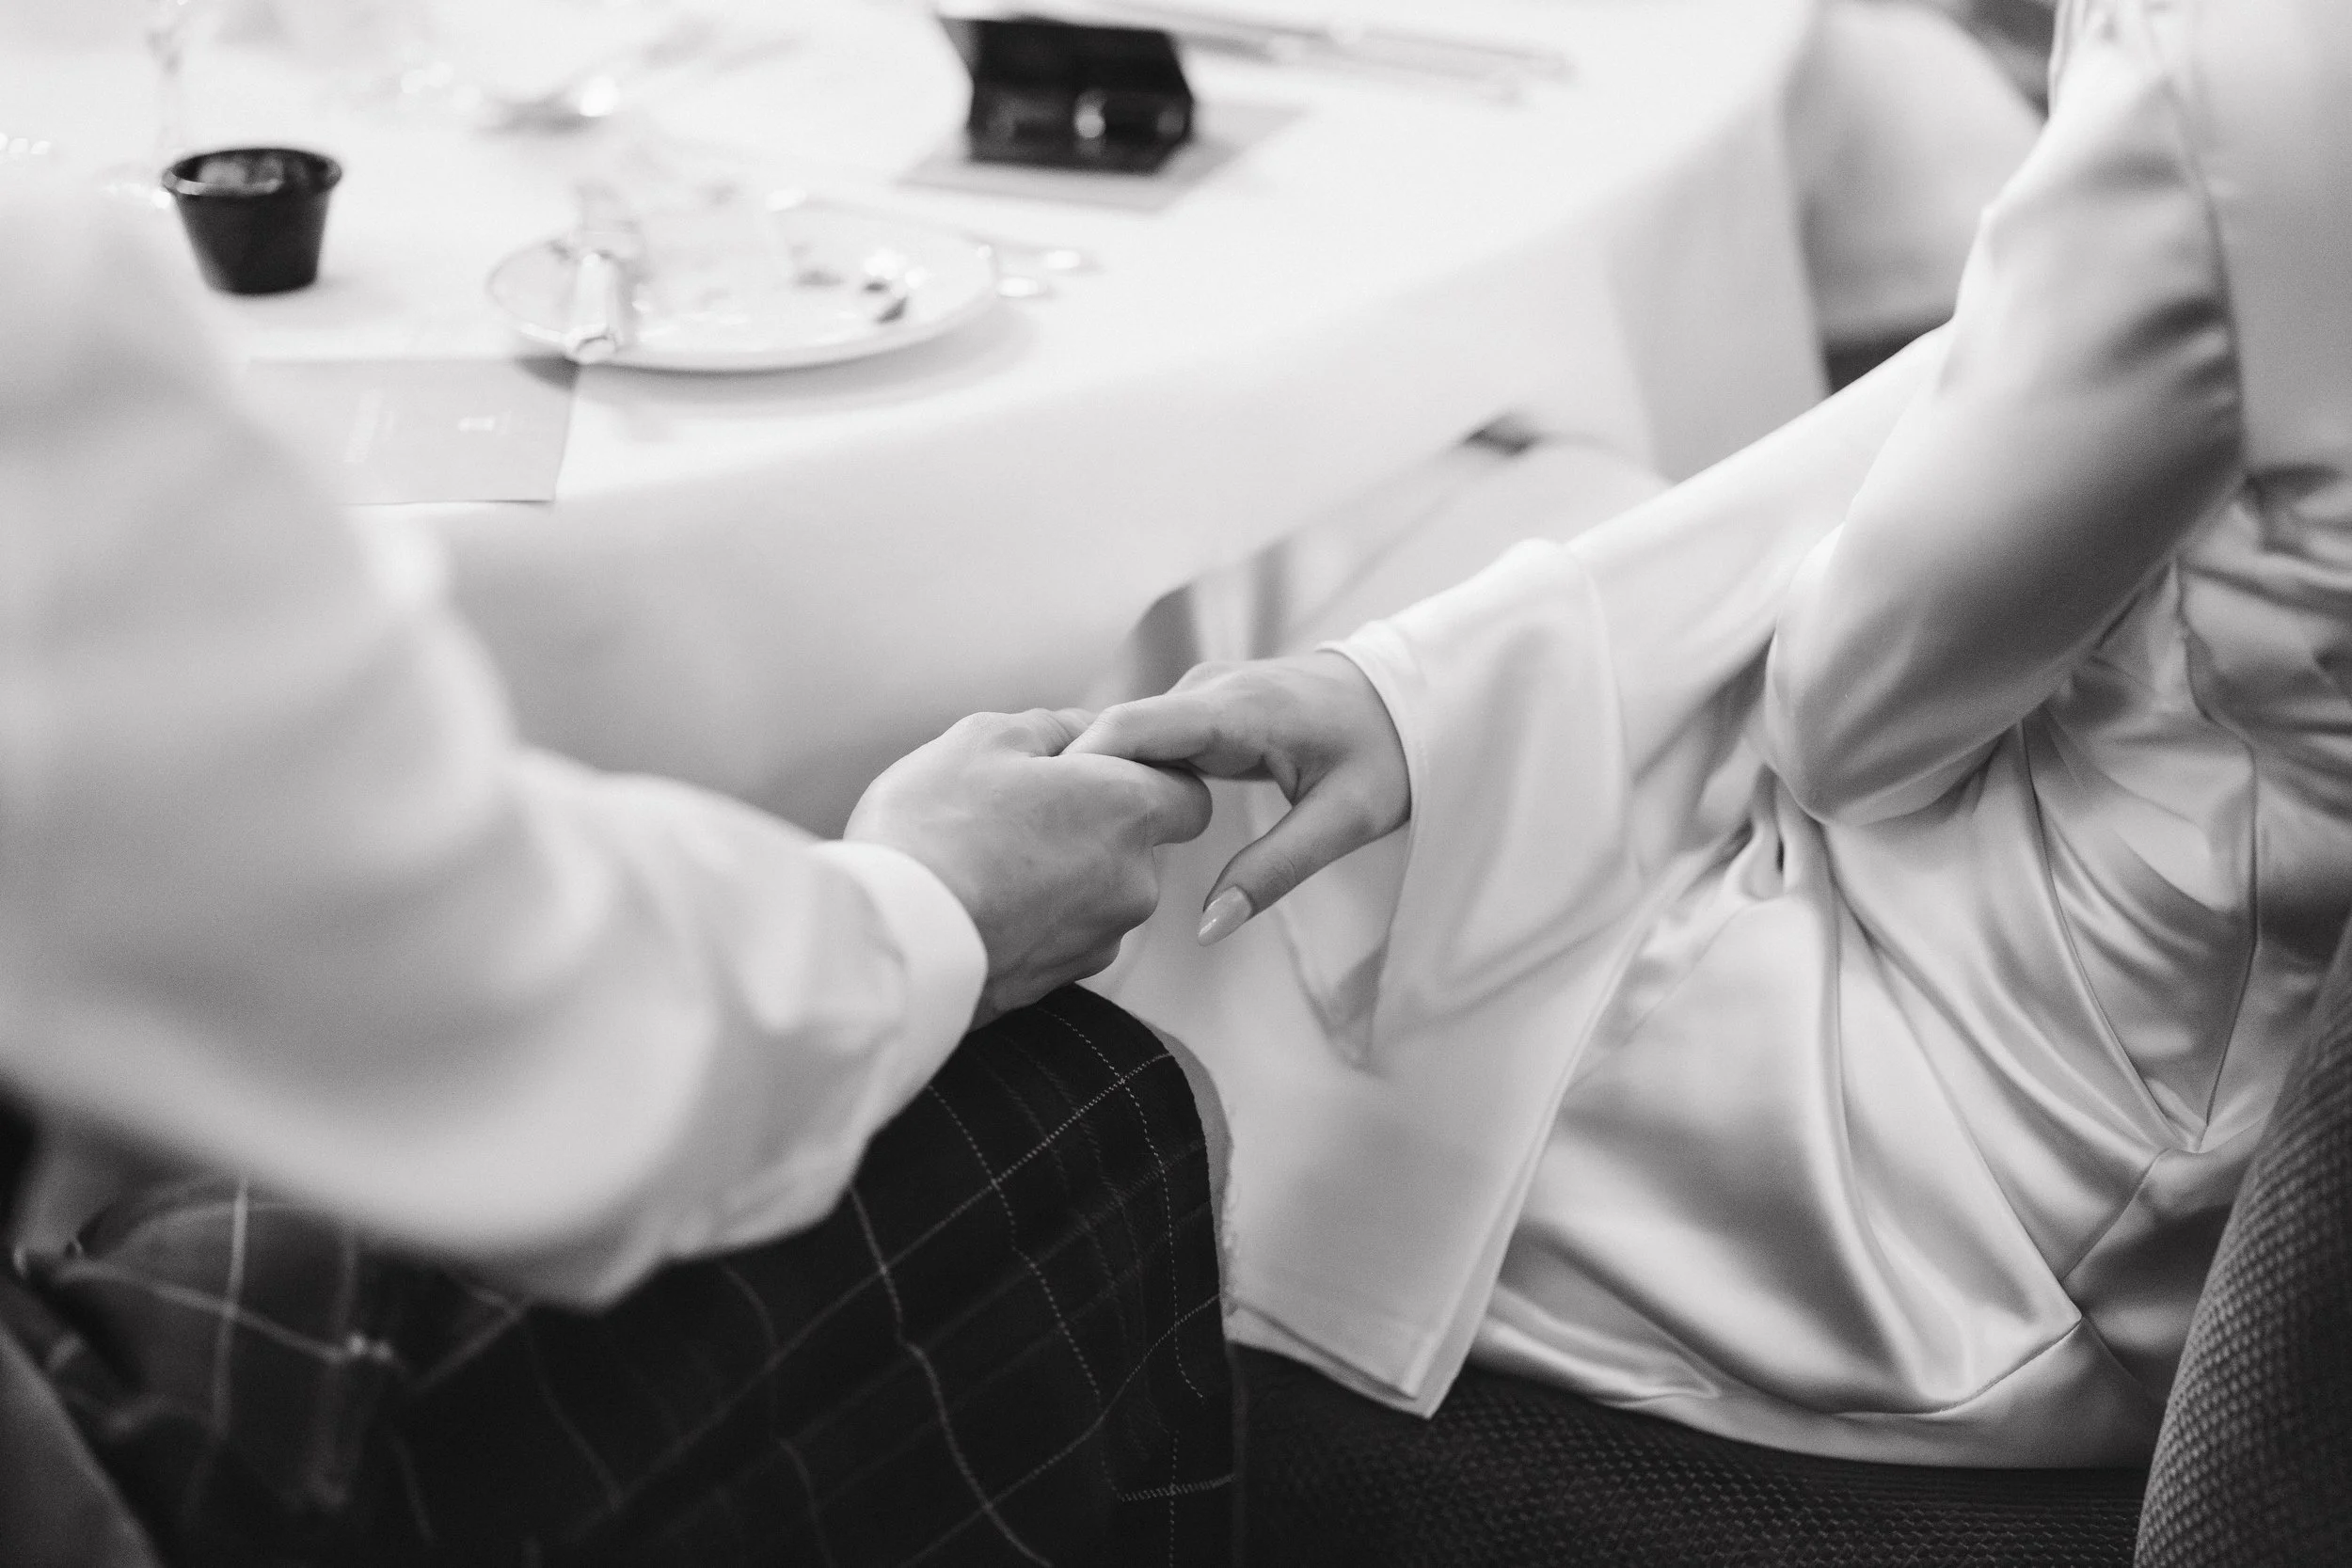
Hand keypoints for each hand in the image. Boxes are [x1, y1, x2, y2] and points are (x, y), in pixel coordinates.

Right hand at [847, 708, 1211, 1024]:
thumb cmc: (937, 827)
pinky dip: (1034, 917)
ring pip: (1097, 892)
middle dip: (1093, 824)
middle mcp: (1134, 882)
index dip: (1149, 775)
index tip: (1097, 768)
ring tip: (985, 858)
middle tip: (1018, 808)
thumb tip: (1083, 735)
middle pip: (1137, 844)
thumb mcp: (986, 737)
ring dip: (1060, 873)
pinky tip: (979, 901)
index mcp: (1129, 811)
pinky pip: (1060, 934)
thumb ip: (1054, 728)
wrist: (892, 940)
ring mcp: (1100, 940)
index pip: (1188, 792)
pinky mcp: (1061, 983)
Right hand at [1066, 652, 1408, 943]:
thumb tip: (1207, 927)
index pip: (1135, 727)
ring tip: (1055, 835)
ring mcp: (1203, 691)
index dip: (1081, 767)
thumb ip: (1272, 873)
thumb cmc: (1388, 757)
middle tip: (1035, 841)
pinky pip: (1148, 736)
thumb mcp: (1343, 821)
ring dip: (1095, 779)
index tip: (1039, 818)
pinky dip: (1122, 773)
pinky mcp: (1202, 705)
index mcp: (1239, 708)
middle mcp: (1210, 687)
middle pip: (1118, 732)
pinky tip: (1099, 816)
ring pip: (1128, 735)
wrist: (1413, 701)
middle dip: (1075, 780)